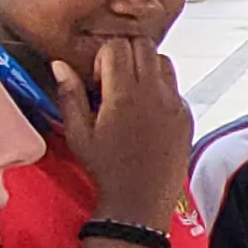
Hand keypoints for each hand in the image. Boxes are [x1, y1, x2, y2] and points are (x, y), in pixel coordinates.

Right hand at [52, 36, 193, 233]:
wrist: (139, 202)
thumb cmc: (105, 170)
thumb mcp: (78, 134)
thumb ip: (69, 95)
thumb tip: (60, 65)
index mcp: (124, 95)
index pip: (118, 46)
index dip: (103, 57)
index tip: (98, 81)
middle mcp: (154, 94)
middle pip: (144, 45)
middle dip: (125, 54)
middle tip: (113, 82)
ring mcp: (174, 104)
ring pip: (164, 62)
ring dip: (146, 68)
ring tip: (131, 94)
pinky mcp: (186, 116)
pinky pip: (175, 87)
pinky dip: (161, 89)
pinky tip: (146, 114)